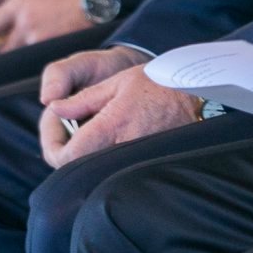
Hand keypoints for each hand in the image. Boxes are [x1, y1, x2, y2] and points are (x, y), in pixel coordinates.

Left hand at [37, 47, 199, 167]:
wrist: (198, 95)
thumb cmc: (157, 83)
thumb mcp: (116, 82)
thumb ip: (82, 99)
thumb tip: (54, 108)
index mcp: (111, 125)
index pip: (67, 156)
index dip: (54, 149)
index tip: (56, 137)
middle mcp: (123, 148)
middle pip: (79, 168)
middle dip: (68, 153)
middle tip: (71, 133)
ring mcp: (137, 159)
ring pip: (97, 170)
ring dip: (87, 156)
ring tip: (91, 133)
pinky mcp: (148, 164)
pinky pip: (117, 169)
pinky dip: (106, 158)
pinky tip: (111, 141)